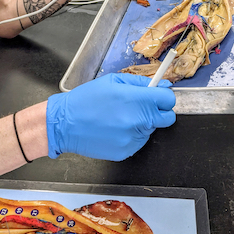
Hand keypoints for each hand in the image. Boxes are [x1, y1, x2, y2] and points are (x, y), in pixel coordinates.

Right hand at [46, 73, 175, 160]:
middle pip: (167, 118)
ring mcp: (133, 138)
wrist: (65, 124)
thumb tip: (161, 85)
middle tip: (141, 107)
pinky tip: (115, 128)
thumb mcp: (113, 82)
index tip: (158, 96)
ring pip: (151, 130)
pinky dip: (131, 135)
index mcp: (137, 100)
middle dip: (158, 111)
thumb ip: (140, 83)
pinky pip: (139, 141)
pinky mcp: (126, 151)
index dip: (164, 96)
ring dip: (142, 123)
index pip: (168, 100)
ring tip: (119, 117)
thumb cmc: (86, 100)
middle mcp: (138, 121)